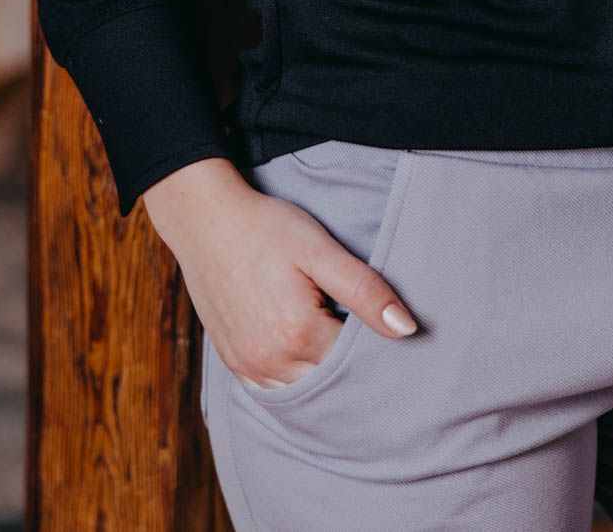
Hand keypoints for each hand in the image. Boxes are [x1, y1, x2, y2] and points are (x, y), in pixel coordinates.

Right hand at [142, 157, 417, 389]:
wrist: (204, 219)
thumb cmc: (265, 227)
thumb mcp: (319, 249)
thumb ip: (364, 291)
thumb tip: (408, 329)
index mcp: (298, 335)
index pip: (357, 363)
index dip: (375, 345)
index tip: (383, 324)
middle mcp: (270, 362)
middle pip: (330, 383)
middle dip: (352, 365)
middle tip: (363, 331)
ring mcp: (248, 367)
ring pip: (302, 392)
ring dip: (323, 376)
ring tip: (336, 340)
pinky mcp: (233, 362)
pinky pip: (273, 389)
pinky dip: (295, 378)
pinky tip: (306, 353)